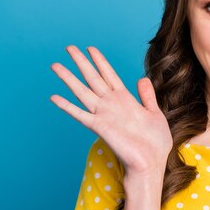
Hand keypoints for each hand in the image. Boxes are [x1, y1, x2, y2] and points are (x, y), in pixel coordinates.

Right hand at [50, 45, 172, 177]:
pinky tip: (54, 97)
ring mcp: (104, 115)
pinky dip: (67, 106)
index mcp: (125, 99)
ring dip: (69, 78)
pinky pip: (80, 115)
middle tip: (69, 47)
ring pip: (83, 92)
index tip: (90, 48)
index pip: (109, 75)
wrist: (152, 162)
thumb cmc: (155, 143)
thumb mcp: (155, 113)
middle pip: (93, 78)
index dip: (100, 61)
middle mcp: (111, 105)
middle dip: (81, 62)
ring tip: (55, 65)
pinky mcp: (100, 127)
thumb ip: (147, 96)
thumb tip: (142, 78)